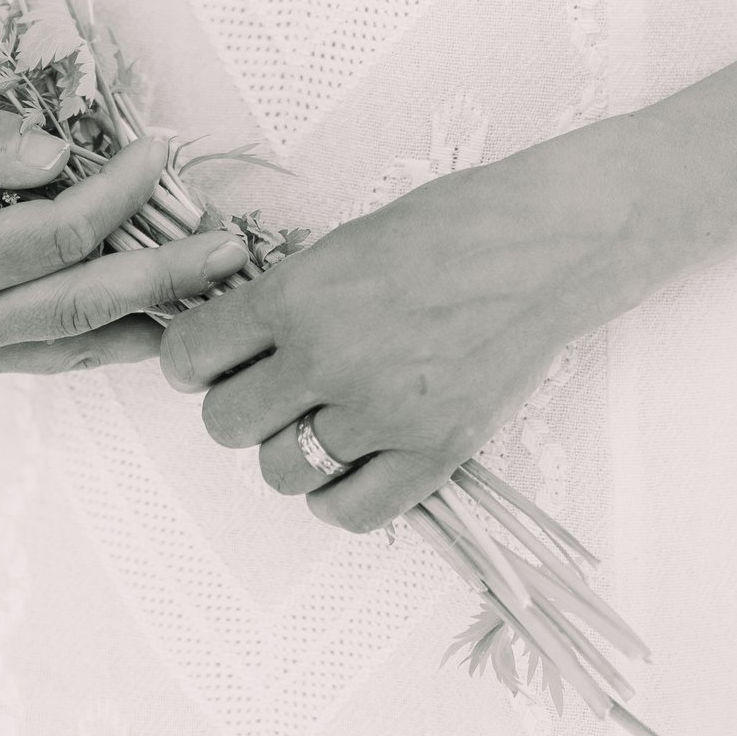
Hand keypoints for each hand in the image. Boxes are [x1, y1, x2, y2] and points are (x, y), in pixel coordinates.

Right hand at [0, 93, 249, 379]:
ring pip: (71, 346)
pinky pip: (44, 355)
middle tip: (230, 246)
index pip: (56, 233)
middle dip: (164, 274)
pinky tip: (151, 317)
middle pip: (82, 305)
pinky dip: (102, 336)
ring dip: (147, 318)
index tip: (162, 149)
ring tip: (215, 291)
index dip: (118, 192)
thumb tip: (56, 157)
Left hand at [156, 122, 660, 529]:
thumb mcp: (344, 241)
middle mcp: (329, 356)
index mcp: (298, 292)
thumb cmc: (449, 224)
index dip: (193, 361)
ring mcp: (382, 412)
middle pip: (226, 425)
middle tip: (271, 387)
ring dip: (288, 451)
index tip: (211, 359)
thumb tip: (232, 340)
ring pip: (280, 472)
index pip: (190, 356)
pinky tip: (351, 461)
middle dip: (239, 407)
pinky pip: (348, 511)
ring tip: (318, 421)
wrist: (546, 244)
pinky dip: (336, 495)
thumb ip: (286, 296)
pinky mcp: (433, 452)